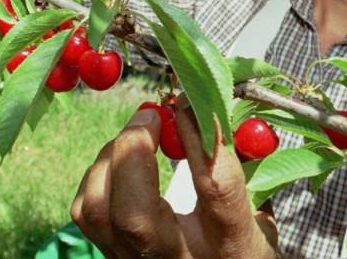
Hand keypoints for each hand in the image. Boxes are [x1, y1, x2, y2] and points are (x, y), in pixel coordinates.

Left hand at [70, 96, 280, 257]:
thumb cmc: (242, 252)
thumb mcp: (261, 216)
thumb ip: (245, 165)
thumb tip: (217, 106)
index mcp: (232, 248)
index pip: (214, 189)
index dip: (199, 139)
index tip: (190, 103)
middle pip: (134, 215)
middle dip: (133, 151)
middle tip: (151, 115)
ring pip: (98, 210)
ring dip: (112, 157)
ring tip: (137, 137)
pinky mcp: (111, 257)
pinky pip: (86, 211)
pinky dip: (98, 175)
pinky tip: (120, 163)